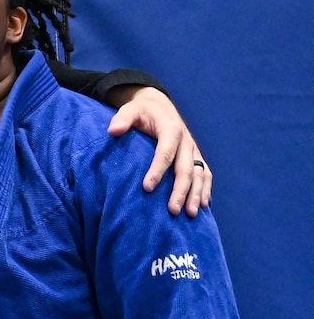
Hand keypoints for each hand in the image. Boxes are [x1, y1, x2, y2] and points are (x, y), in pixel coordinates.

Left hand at [106, 87, 211, 217]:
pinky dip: (205, 188)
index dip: (157, 170)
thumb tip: (113, 131)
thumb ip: (122, 119)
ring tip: (191, 213)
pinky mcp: (195, 155)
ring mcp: (193, 149)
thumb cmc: (142, 110)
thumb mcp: (130, 109)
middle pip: (185, 168)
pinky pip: (204, 172)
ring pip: (199, 173)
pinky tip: (203, 205)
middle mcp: (186, 140)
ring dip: (196, 193)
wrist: (159, 105)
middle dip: (180, 190)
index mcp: (170, 129)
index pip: (165, 152)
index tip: (147, 188)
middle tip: (172, 210)